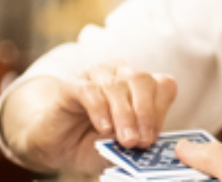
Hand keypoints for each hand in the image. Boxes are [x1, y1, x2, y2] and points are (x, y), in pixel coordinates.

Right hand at [1, 62, 178, 172]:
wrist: (58, 147)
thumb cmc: (94, 143)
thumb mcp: (122, 146)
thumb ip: (137, 140)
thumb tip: (152, 140)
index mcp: (141, 85)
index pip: (163, 85)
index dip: (160, 111)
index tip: (152, 138)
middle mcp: (121, 73)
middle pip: (142, 81)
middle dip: (145, 113)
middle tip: (140, 141)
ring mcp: (97, 74)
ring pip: (118, 85)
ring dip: (124, 115)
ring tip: (125, 140)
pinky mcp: (73, 83)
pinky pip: (90, 90)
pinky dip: (100, 109)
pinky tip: (103, 128)